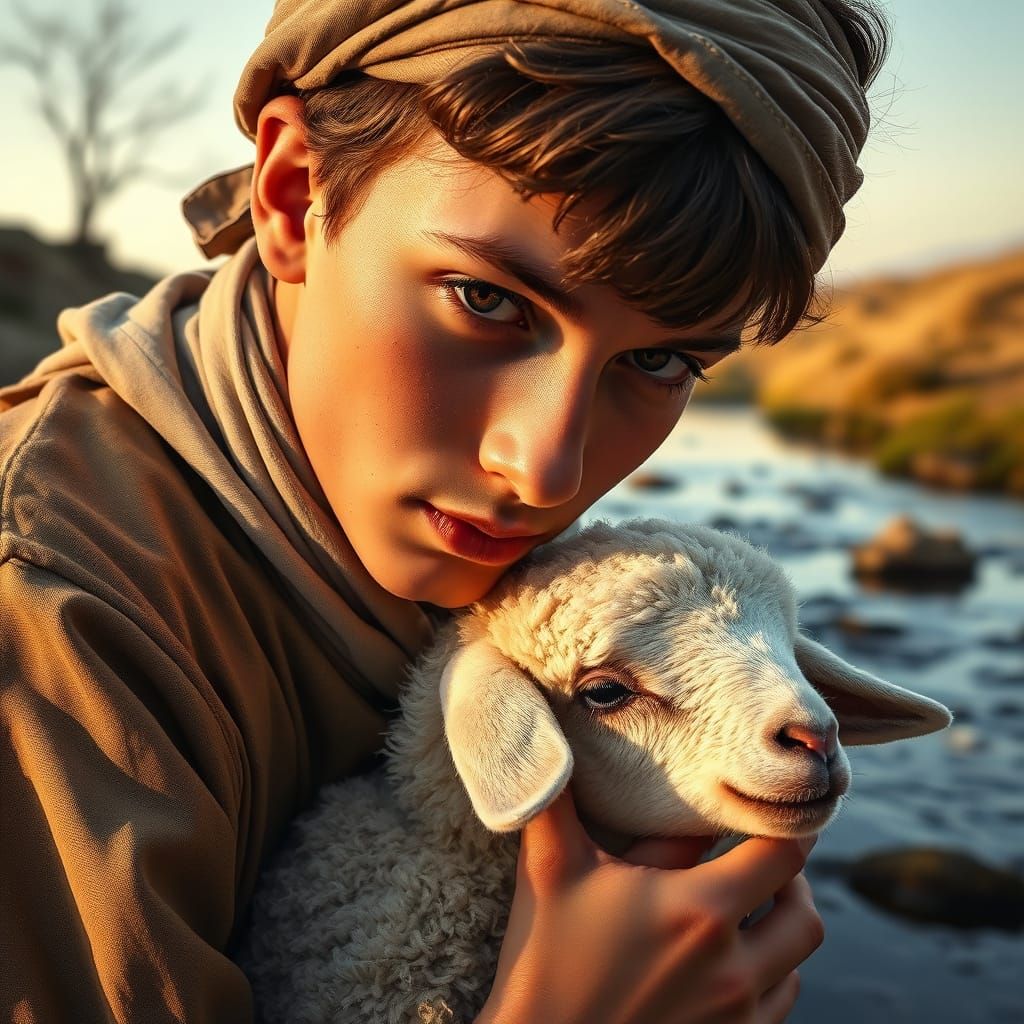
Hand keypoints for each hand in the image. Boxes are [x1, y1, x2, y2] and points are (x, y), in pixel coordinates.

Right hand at [475, 789, 821, 1023]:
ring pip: (795, 964)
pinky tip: (727, 956)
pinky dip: (768, 974)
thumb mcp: (550, 867)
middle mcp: (732, 967)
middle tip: (757, 854)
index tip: (777, 805)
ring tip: (744, 904)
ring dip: (779, 928)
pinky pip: (777, 1006)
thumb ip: (559, 795)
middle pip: (804, 913)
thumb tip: (550, 733)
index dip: (790, 824)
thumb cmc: (544, 958)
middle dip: (790, 879)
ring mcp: (734, 1015)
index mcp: (700, 911)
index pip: (784, 854)